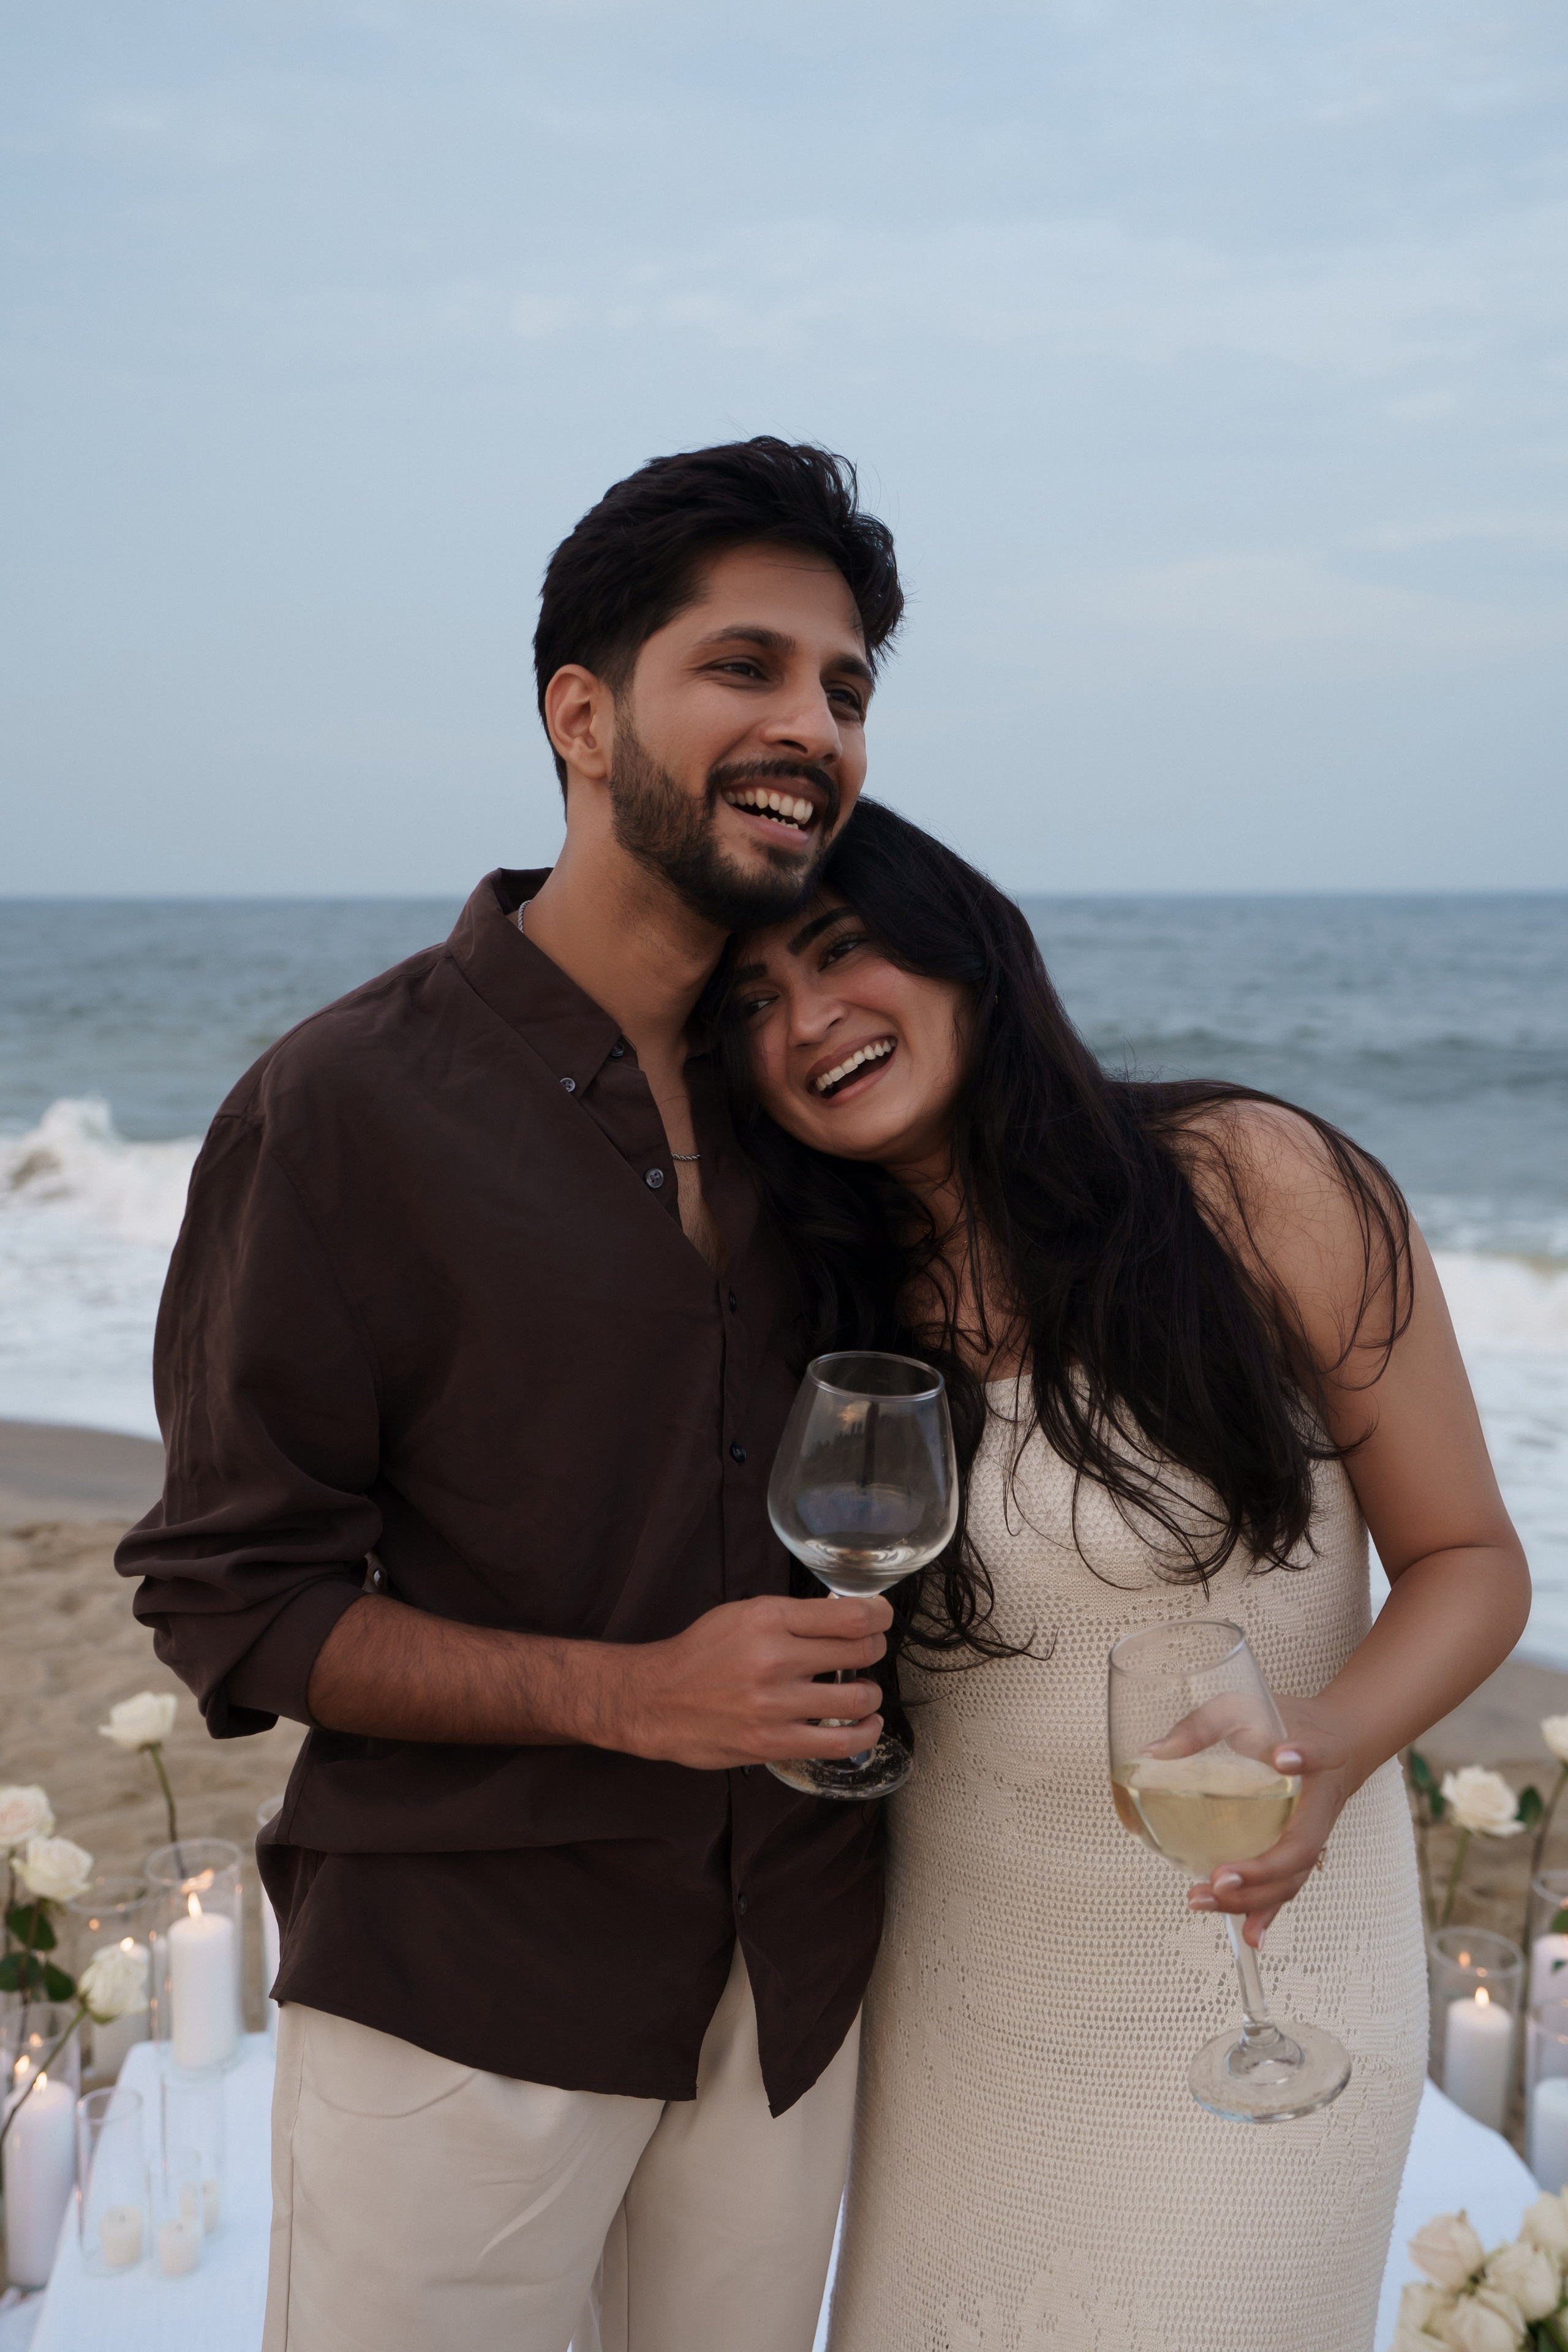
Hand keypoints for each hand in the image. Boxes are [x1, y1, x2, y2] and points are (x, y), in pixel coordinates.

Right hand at [606, 1593, 892, 1770]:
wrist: (655, 1700)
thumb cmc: (700, 1655)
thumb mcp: (741, 1614)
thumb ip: (792, 1616)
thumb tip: (845, 1615)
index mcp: (767, 1618)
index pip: (851, 1615)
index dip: (881, 1616)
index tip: (883, 1618)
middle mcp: (774, 1658)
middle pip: (861, 1650)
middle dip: (875, 1649)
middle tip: (870, 1651)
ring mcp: (775, 1704)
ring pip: (858, 1698)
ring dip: (871, 1693)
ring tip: (863, 1691)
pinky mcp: (772, 1743)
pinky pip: (839, 1743)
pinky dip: (865, 1733)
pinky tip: (867, 1725)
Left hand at [1186, 1699, 1361, 1947]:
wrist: (1339, 1739)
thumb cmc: (1288, 1721)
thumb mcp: (1245, 1704)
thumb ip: (1204, 1723)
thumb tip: (1155, 1753)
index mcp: (1318, 1754)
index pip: (1314, 1754)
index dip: (1301, 1757)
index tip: (1283, 1757)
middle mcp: (1320, 1803)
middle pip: (1299, 1846)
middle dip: (1261, 1869)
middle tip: (1219, 1877)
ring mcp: (1313, 1833)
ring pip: (1291, 1876)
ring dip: (1254, 1898)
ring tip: (1207, 1899)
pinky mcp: (1301, 1850)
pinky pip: (1287, 1885)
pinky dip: (1269, 1913)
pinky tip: (1250, 1937)